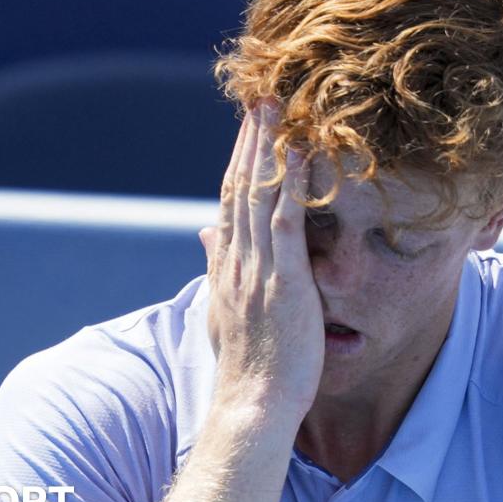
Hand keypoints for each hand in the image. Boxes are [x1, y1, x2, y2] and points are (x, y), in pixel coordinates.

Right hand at [199, 99, 323, 421]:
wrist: (252, 404)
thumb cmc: (247, 366)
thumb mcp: (225, 310)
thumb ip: (217, 269)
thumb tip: (204, 235)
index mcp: (226, 267)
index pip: (229, 203)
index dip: (238, 161)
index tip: (248, 129)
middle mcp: (237, 260)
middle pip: (239, 187)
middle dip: (249, 140)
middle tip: (259, 97)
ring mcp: (258, 268)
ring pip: (258, 195)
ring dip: (266, 148)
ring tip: (275, 107)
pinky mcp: (283, 281)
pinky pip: (286, 222)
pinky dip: (290, 185)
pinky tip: (298, 154)